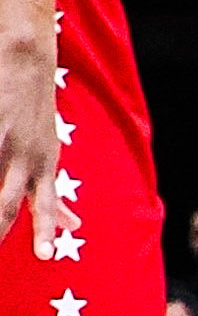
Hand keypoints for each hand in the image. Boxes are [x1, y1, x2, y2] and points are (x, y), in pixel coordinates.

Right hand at [0, 34, 65, 263]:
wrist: (27, 59)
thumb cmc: (36, 113)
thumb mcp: (49, 155)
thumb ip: (53, 194)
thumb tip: (73, 224)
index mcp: (43, 166)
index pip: (44, 206)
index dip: (44, 231)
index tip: (45, 256)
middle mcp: (25, 156)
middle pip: (5, 204)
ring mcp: (3, 141)